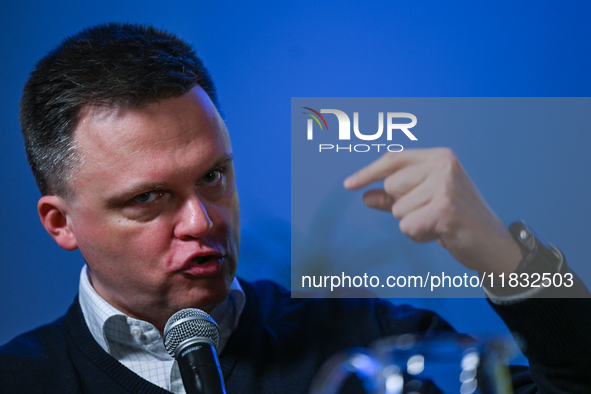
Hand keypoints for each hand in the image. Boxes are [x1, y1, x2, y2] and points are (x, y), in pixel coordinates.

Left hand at [343, 148, 522, 274]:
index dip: (368, 172)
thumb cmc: (458, 221)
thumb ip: (394, 197)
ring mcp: (445, 185)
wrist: (493, 245)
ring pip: (398, 209)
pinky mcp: (444, 208)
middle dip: (403, 206)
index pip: (393, 160)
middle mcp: (443, 165)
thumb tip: (364, 195)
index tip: (348, 185)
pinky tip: (441, 233)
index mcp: (439, 157)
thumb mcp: (424, 202)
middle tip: (431, 213)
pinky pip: (407, 226)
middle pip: (391, 186)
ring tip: (438, 223)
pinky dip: (419, 235)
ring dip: (413, 223)